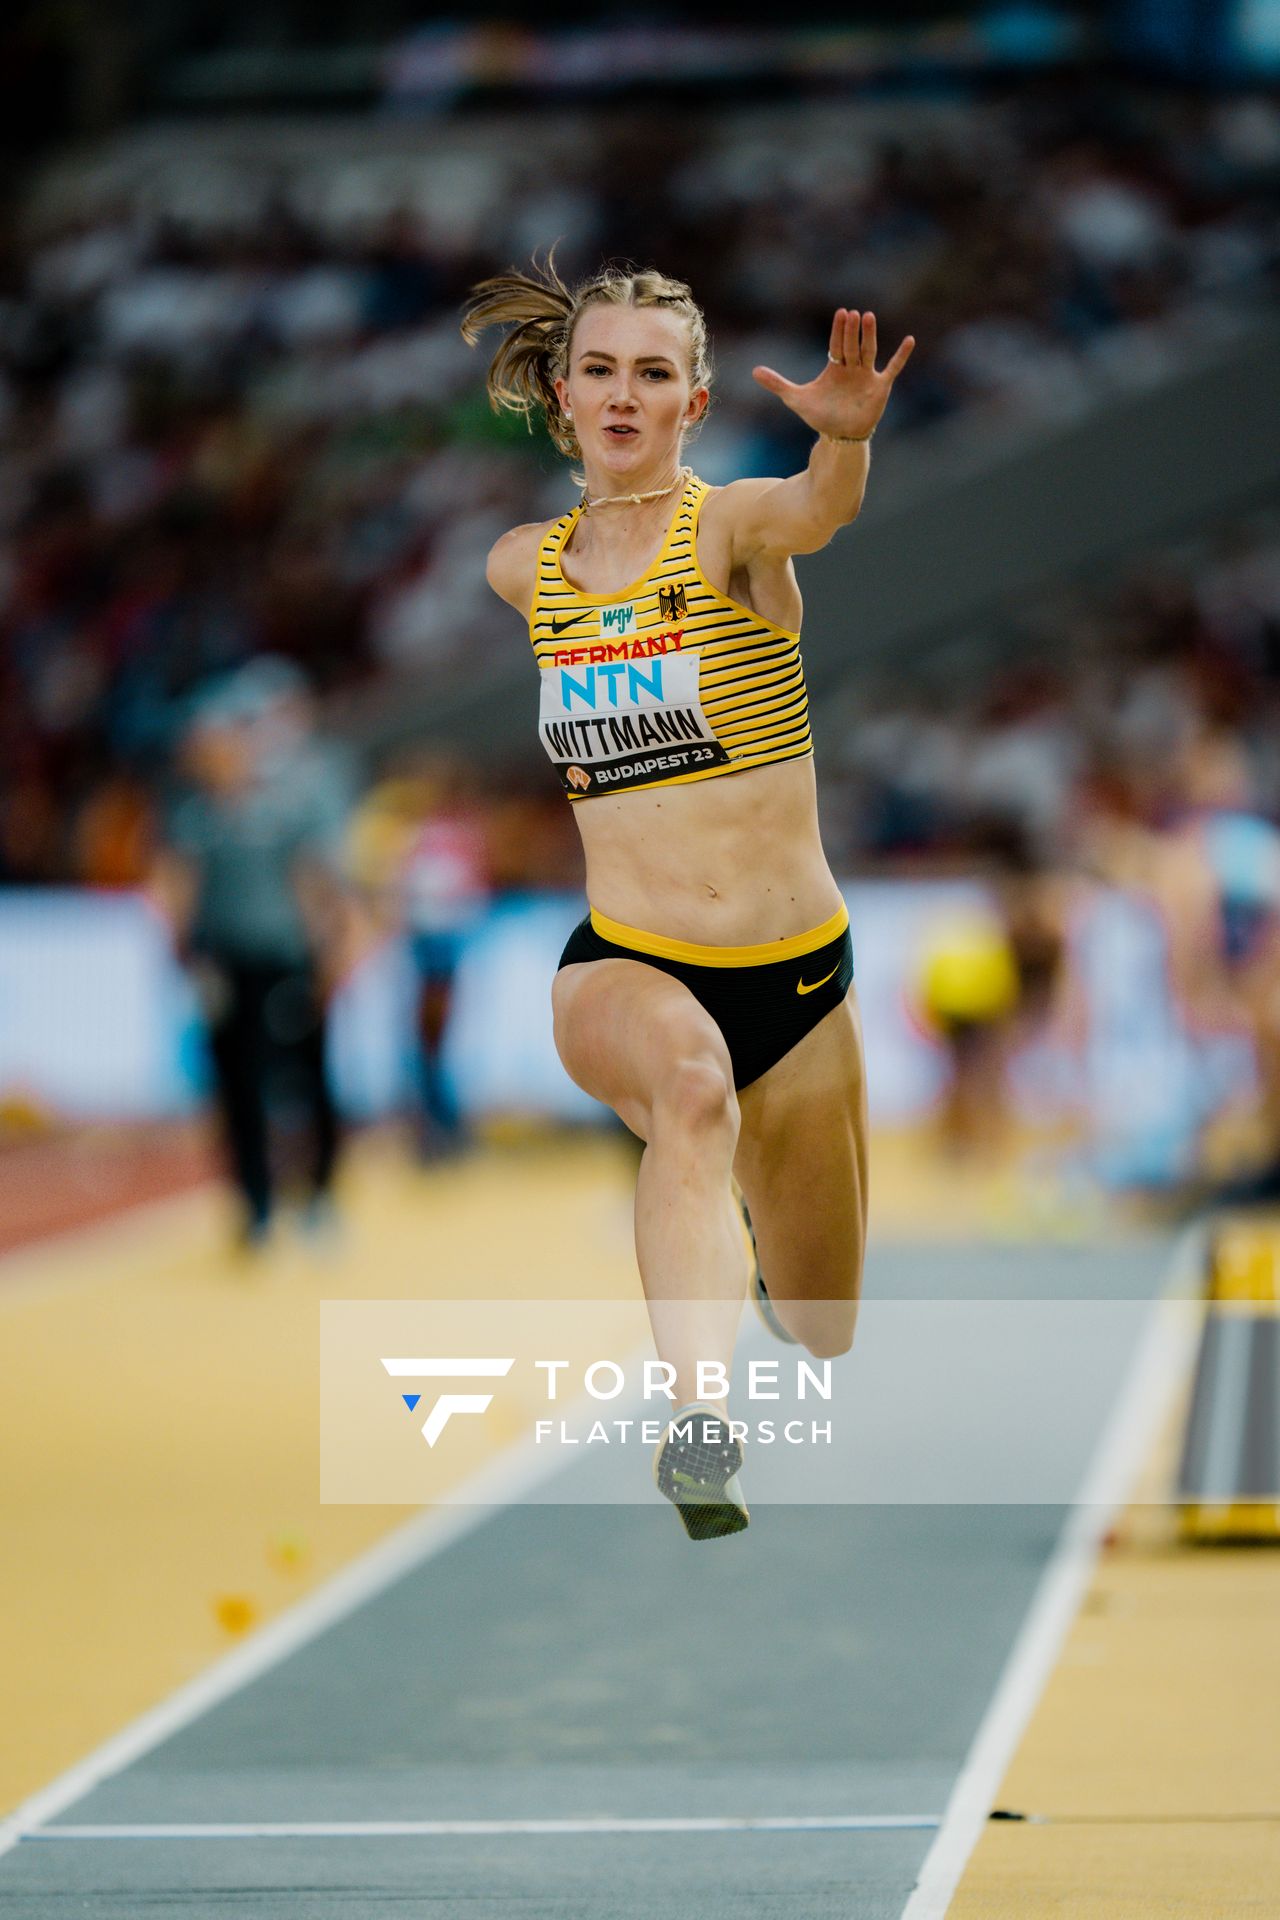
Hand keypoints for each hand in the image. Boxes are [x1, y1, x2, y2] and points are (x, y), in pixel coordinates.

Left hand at [752, 308, 914, 440]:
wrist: (839, 436)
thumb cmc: (820, 416)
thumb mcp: (795, 398)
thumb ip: (777, 384)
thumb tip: (753, 371)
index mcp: (835, 367)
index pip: (837, 344)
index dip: (838, 331)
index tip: (841, 313)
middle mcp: (852, 368)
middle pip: (852, 345)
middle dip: (852, 331)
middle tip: (852, 313)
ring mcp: (867, 376)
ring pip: (869, 351)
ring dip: (869, 335)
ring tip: (869, 317)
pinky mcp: (880, 387)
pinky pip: (893, 368)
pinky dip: (901, 356)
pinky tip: (909, 340)